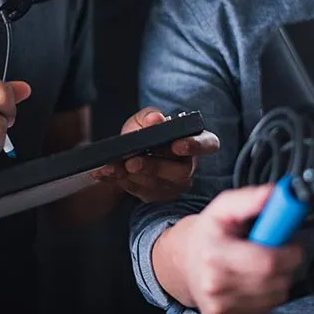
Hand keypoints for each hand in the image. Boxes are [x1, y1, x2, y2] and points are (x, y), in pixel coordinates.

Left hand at [90, 107, 218, 202]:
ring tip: (113, 167)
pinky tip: (105, 173)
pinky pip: (138, 192)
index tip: (177, 145)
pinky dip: (119, 181)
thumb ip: (150, 117)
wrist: (128, 152)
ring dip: (133, 176)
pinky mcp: (154, 196)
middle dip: (155, 167)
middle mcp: (188, 167)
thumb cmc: (144, 133)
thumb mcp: (145, 120)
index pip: (208, 144)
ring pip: (158, 185)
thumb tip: (156, 120)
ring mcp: (173, 185)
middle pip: (180, 172)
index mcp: (193, 143)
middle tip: (133, 162)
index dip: (195, 146)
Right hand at [179, 185, 303, 313]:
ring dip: (277, 279)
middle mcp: (214, 286)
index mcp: (214, 255)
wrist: (183, 262)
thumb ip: (250, 199)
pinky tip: (251, 281)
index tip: (289, 241)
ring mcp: (219, 308)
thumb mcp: (224, 207)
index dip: (289, 251)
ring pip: (276, 296)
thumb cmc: (209, 233)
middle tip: (274, 249)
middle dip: (286, 264)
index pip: (268, 262)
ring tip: (258, 264)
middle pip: (275, 281)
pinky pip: (266, 309)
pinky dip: (267, 294)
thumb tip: (275, 194)